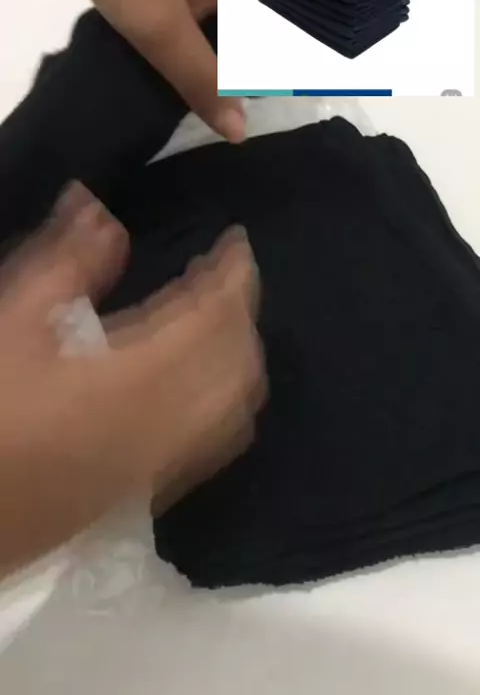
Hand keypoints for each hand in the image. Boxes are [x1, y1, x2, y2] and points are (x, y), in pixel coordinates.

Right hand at [0, 183, 264, 573]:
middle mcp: (169, 424)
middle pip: (239, 361)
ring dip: (242, 352)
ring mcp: (164, 464)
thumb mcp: (11, 321)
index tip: (237, 241)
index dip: (234, 274)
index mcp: (139, 378)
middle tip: (224, 271)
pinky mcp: (150, 490)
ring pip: (238, 404)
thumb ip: (65, 262)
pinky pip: (220, 440)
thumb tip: (98, 208)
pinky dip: (232, 397)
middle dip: (242, 309)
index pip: (215, 317)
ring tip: (220, 316)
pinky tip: (206, 383)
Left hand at [2, 0, 244, 140]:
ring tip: (198, 67)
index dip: (263, 84)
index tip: (237, 109)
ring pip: (244, 6)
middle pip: (266, 27)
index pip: (284, 48)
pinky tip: (184, 27)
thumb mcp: (157, 26)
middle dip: (244, 65)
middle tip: (214, 94)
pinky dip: (209, 13)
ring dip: (225, 40)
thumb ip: (201, 79)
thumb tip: (240, 132)